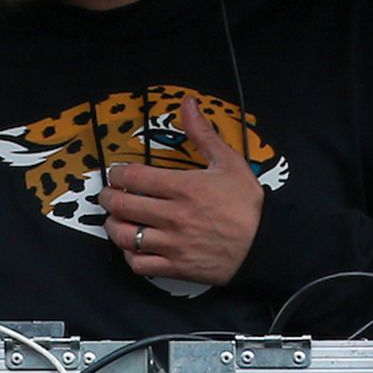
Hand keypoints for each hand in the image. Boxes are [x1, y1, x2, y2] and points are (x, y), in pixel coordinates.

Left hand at [102, 95, 265, 286]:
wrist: (265, 244)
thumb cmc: (248, 206)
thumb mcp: (229, 162)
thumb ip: (203, 133)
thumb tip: (188, 105)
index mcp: (184, 188)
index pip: (133, 178)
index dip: (117, 174)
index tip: (118, 174)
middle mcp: (174, 216)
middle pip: (122, 206)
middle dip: (108, 197)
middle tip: (109, 194)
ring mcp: (173, 243)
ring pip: (125, 236)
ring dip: (114, 226)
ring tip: (116, 219)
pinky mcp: (177, 266)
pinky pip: (139, 264)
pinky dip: (130, 255)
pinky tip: (134, 246)